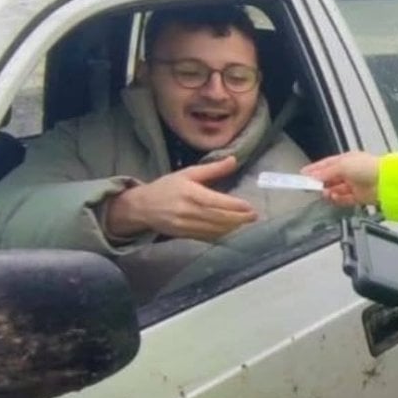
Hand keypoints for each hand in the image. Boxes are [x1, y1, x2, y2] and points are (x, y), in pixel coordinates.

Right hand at [104, 156, 257, 241]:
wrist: (142, 207)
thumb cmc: (166, 187)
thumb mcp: (188, 173)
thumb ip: (212, 169)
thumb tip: (234, 160)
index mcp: (190, 193)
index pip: (217, 202)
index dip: (235, 206)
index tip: (250, 207)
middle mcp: (188, 211)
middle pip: (219, 218)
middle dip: (239, 218)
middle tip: (254, 216)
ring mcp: (186, 226)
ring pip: (215, 229)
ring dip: (232, 227)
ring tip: (245, 223)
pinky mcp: (185, 235)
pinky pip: (207, 236)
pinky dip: (221, 234)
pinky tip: (230, 230)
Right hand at [302, 151, 380, 206]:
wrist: (385, 181)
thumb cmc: (369, 167)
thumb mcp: (342, 165)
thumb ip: (326, 172)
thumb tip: (314, 176)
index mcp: (347, 160)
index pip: (326, 165)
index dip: (314, 170)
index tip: (303, 175)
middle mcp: (350, 172)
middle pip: (330, 178)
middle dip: (320, 183)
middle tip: (311, 187)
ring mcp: (354, 185)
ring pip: (335, 190)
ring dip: (328, 192)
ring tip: (324, 193)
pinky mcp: (358, 197)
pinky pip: (343, 199)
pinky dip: (337, 200)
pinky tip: (333, 198)